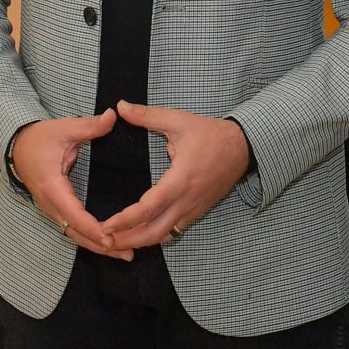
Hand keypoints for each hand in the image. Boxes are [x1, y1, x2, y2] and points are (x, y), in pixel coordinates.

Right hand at [9, 110, 127, 260]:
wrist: (17, 145)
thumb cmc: (39, 138)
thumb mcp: (64, 128)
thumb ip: (89, 126)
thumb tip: (112, 116)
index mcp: (52, 186)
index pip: (74, 215)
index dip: (94, 229)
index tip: (112, 238)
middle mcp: (50, 204)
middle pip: (76, 233)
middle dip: (101, 246)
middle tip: (128, 254)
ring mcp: (51, 210)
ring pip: (75, 235)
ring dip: (98, 246)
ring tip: (125, 254)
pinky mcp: (55, 211)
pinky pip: (73, 229)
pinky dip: (90, 239)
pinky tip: (109, 244)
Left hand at [97, 101, 249, 250]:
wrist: (243, 147)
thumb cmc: (211, 134)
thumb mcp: (178, 120)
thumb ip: (147, 116)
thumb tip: (120, 106)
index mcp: (181, 179)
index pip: (149, 207)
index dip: (127, 219)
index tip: (107, 225)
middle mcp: (187, 200)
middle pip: (155, 231)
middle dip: (129, 240)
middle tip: (105, 242)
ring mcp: (194, 209)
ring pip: (165, 235)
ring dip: (141, 241)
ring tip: (118, 242)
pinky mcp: (198, 212)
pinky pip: (175, 230)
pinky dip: (156, 236)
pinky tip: (140, 235)